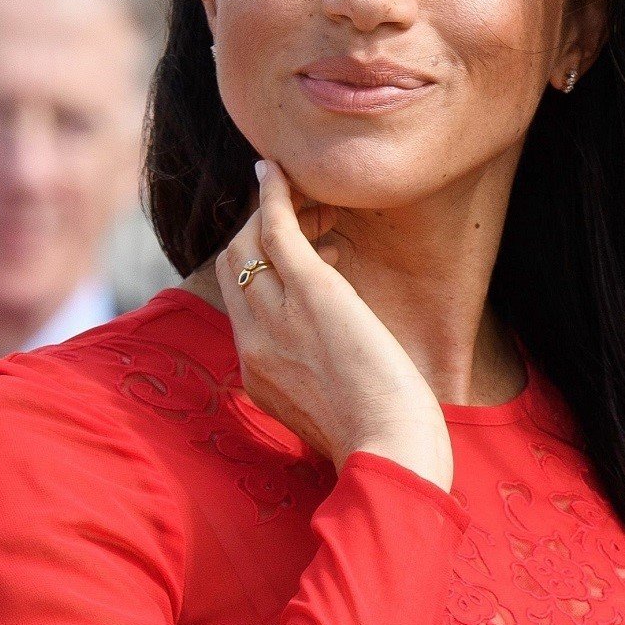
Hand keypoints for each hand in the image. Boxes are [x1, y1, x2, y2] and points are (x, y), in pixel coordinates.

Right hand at [215, 159, 453, 489]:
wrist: (391, 455)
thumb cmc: (382, 446)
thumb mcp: (334, 421)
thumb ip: (321, 395)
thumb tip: (338, 384)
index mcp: (258, 377)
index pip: (240, 307)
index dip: (262, 271)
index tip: (305, 254)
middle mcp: (254, 344)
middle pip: (232, 268)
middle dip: (255, 233)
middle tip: (301, 215)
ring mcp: (276, 317)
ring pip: (247, 243)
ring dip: (269, 210)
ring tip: (305, 195)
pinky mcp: (311, 292)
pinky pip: (274, 228)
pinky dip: (273, 194)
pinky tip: (278, 169)